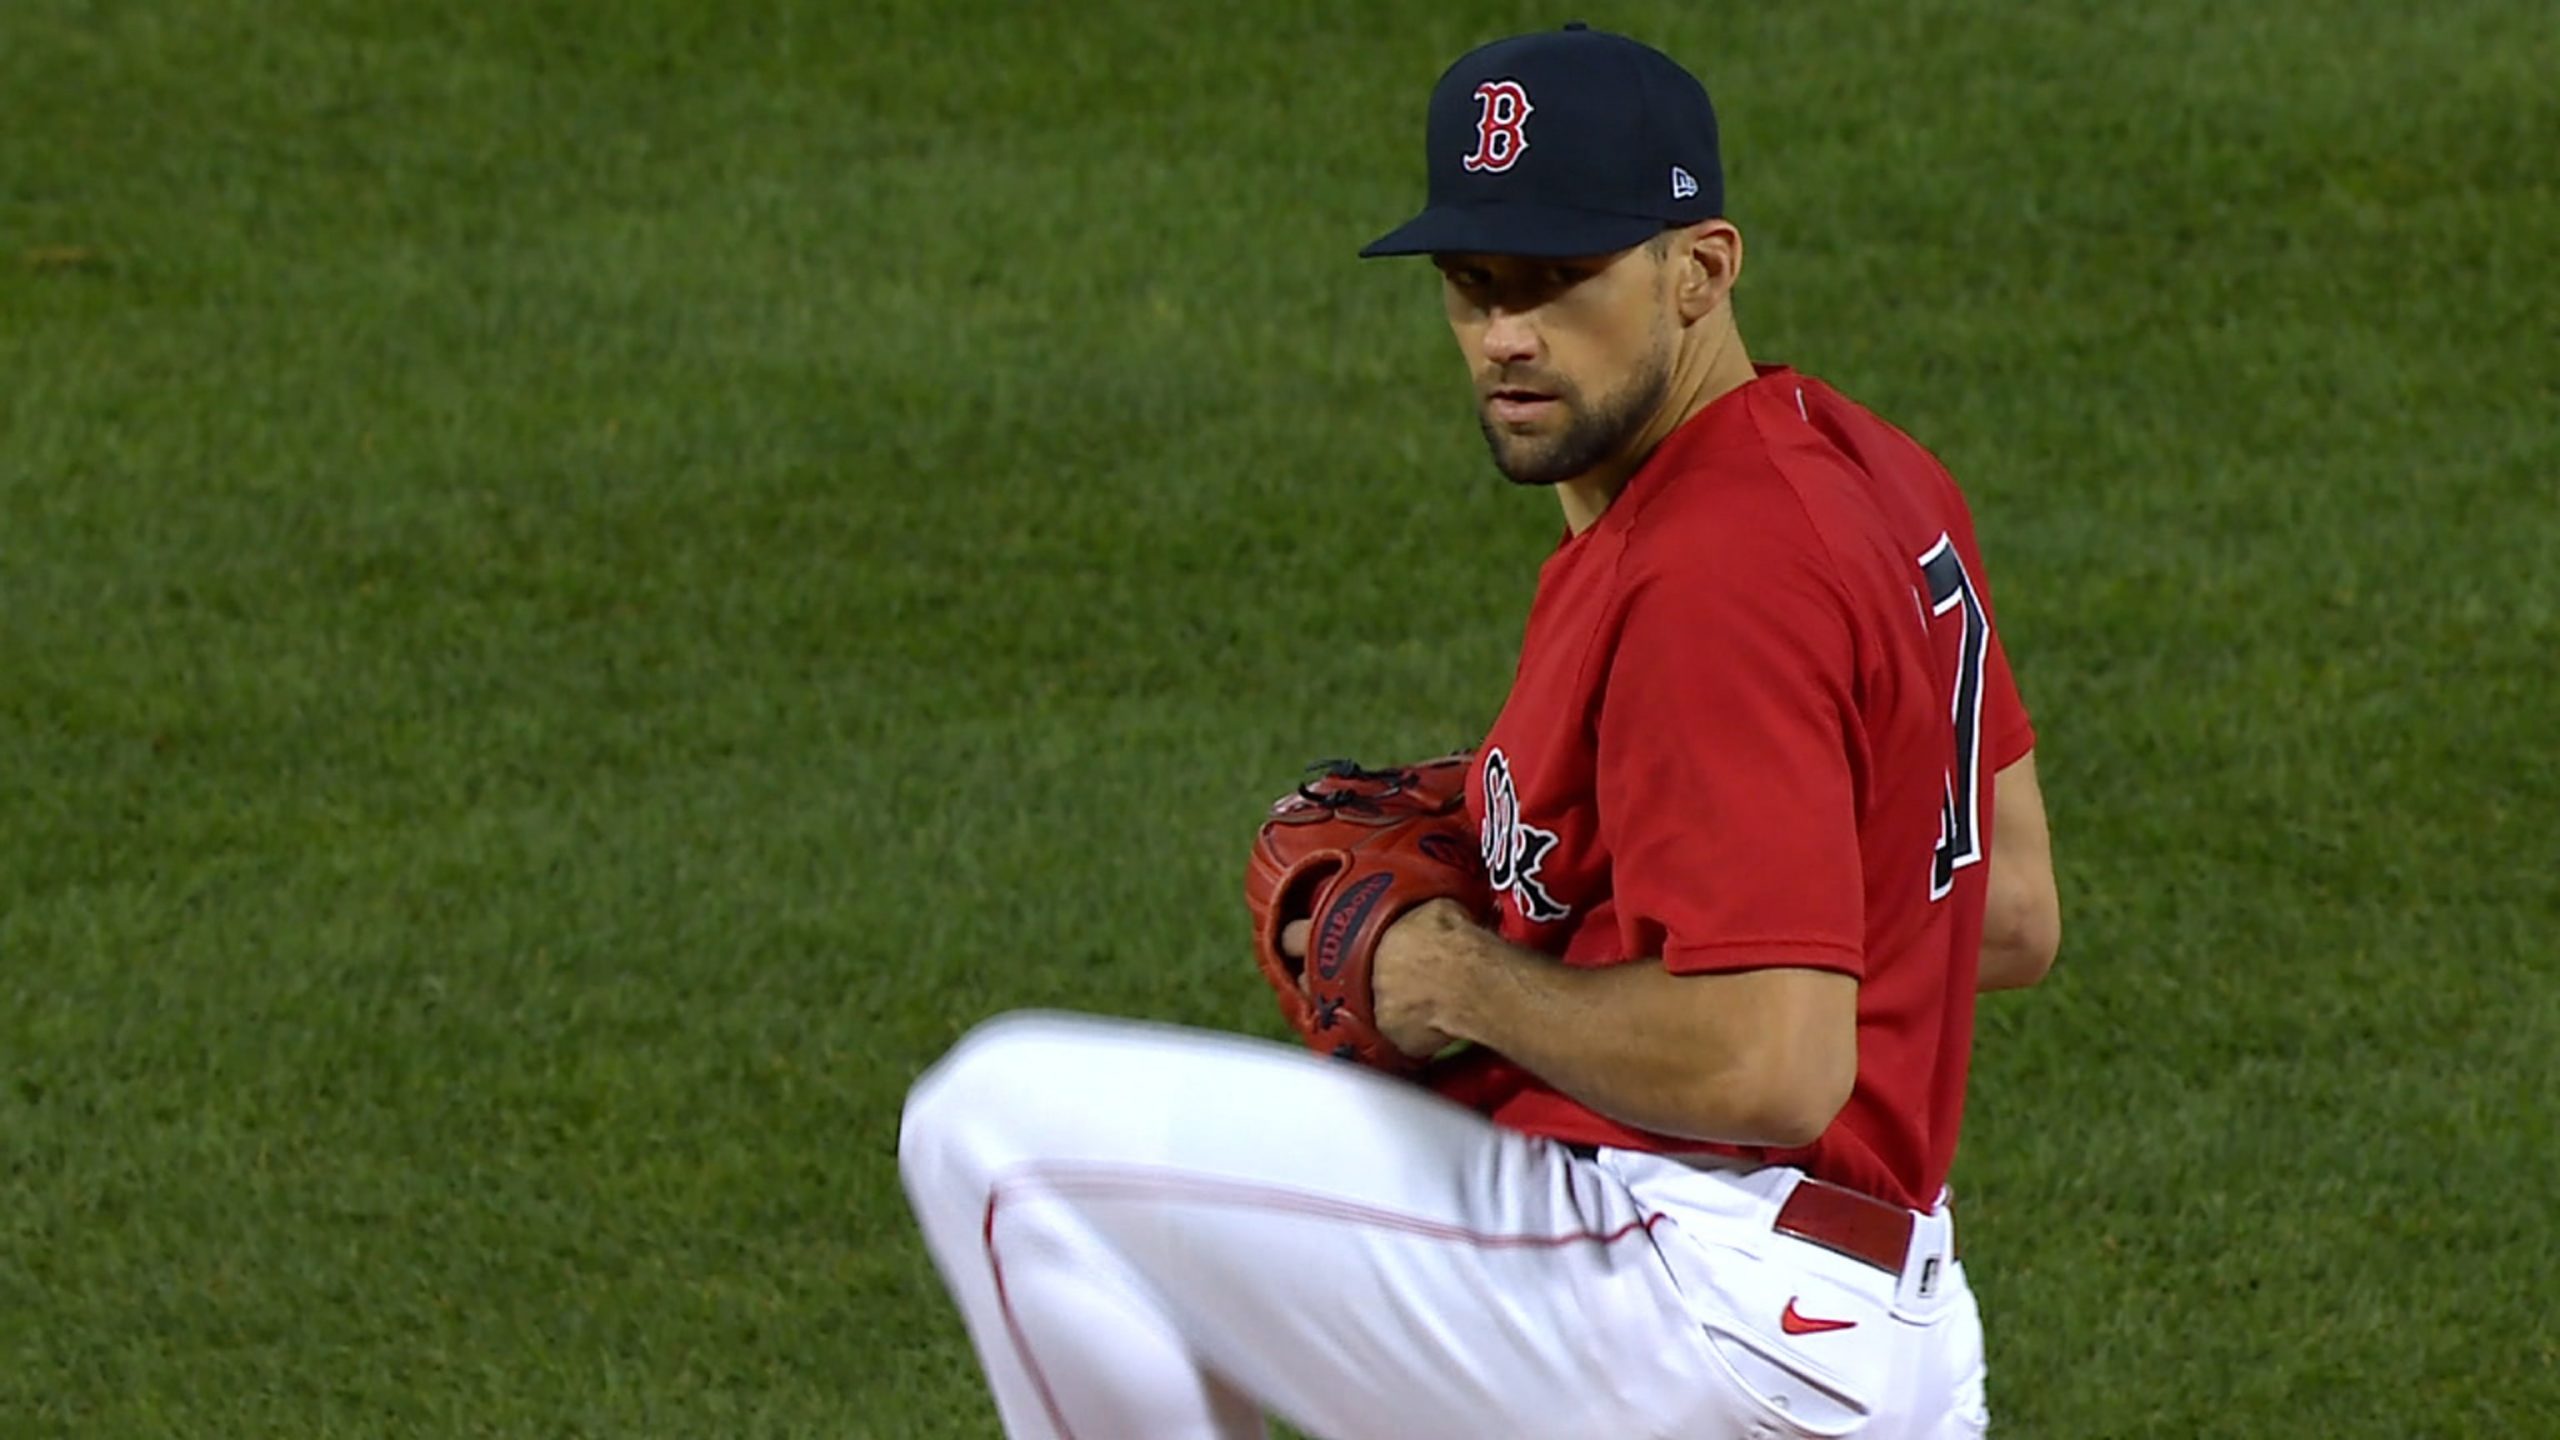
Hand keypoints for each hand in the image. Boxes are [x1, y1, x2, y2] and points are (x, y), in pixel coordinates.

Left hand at [1282, 903, 1467, 1058]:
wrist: (1469, 981)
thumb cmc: (1445, 934)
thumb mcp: (1417, 901)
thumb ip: (1395, 908)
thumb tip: (1407, 907)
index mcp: (1337, 935)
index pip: (1292, 936)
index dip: (1296, 937)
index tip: (1298, 939)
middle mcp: (1337, 976)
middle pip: (1308, 980)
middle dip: (1319, 976)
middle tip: (1338, 971)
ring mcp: (1355, 1012)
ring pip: (1336, 1012)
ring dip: (1346, 1005)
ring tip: (1368, 998)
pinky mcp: (1379, 1042)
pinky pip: (1373, 1037)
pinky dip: (1383, 1030)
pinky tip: (1401, 1023)